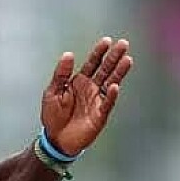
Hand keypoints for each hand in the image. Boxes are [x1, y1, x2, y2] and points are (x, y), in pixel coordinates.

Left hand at [41, 37, 132, 155]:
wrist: (55, 139)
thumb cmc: (53, 116)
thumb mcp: (52, 92)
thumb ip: (61, 74)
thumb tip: (68, 54)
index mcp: (79, 82)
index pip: (92, 63)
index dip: (99, 52)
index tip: (106, 41)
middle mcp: (91, 89)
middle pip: (105, 70)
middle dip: (113, 57)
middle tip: (123, 44)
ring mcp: (97, 101)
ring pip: (111, 83)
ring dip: (119, 72)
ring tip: (127, 59)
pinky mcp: (100, 115)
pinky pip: (107, 103)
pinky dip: (111, 95)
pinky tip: (114, 86)